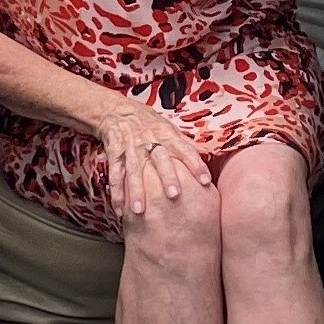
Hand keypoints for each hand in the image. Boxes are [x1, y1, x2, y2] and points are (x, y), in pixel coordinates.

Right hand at [98, 106, 211, 220]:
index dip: (195, 164)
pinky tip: (119, 210)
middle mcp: (149, 141)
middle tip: (174, 195)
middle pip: (159, 160)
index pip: (184, 150)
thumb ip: (187, 144)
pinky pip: (114, 175)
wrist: (118, 112)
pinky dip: (116, 193)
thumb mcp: (170, 129)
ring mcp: (130, 149)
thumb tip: (210, 154)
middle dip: (166, 177)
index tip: (205, 181)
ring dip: (136, 191)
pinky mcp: (114, 155)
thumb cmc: (151, 124)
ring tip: (139, 211)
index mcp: (166, 135)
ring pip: (133, 171)